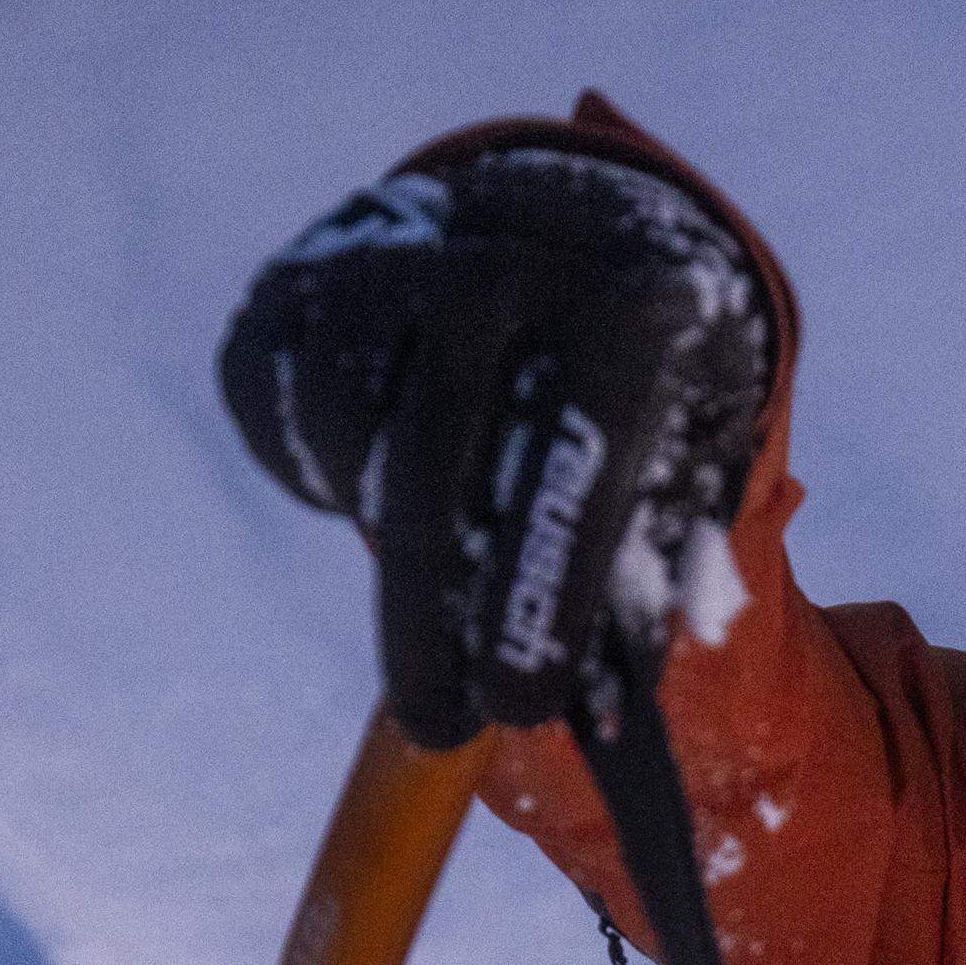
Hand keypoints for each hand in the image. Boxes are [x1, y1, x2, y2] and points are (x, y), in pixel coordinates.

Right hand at [219, 145, 772, 748]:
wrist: (566, 239)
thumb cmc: (640, 396)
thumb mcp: (685, 468)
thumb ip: (651, 578)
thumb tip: (600, 725)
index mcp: (627, 301)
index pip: (572, 460)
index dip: (541, 596)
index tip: (518, 708)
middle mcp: (499, 254)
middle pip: (434, 465)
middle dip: (431, 619)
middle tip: (445, 723)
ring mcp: (385, 252)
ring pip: (348, 440)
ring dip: (389, 545)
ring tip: (442, 586)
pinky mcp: (295, 279)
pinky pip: (279, 412)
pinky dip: (321, 473)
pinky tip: (387, 476)